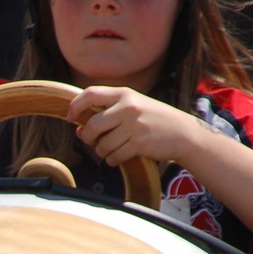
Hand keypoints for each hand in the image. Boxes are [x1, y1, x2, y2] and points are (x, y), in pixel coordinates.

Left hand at [69, 86, 203, 167]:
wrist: (183, 133)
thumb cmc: (154, 120)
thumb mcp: (132, 109)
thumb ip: (107, 115)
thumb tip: (79, 130)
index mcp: (124, 94)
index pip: (90, 94)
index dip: (75, 106)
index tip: (70, 117)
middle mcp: (128, 107)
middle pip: (92, 124)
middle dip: (88, 137)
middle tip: (93, 141)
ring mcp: (134, 125)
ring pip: (102, 144)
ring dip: (102, 151)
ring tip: (112, 149)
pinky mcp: (139, 143)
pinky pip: (114, 156)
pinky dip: (112, 160)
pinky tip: (120, 156)